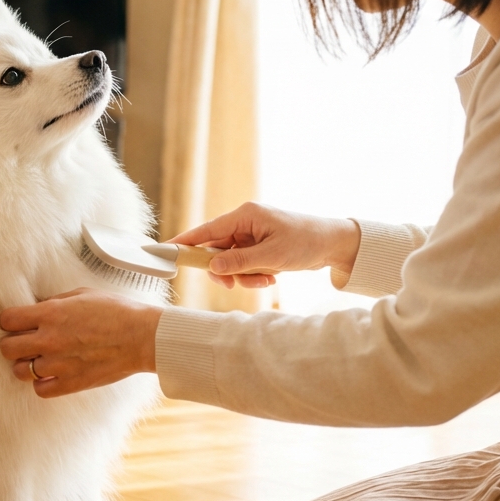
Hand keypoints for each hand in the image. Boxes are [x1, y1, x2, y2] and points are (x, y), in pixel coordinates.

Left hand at [0, 288, 162, 397]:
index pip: (7, 320)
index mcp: (51, 313)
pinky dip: (42, 383)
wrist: (142, 337)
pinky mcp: (70, 383)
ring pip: (20, 371)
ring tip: (38, 360)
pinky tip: (51, 374)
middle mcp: (49, 339)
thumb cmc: (116, 311)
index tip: (16, 323)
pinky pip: (40, 390)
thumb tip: (36, 307)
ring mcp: (58, 364)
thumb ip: (55, 302)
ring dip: (26, 364)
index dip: (9, 321)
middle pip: (7, 348)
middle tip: (23, 342)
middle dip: (11, 343)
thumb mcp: (82, 294)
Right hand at [169, 202, 360, 289]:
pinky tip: (270, 277)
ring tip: (265, 280)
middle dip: (225, 270)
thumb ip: (240, 262)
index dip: (185, 242)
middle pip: (216, 250)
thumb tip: (213, 267)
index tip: (165, 251)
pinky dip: (253, 274)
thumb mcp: (272, 256)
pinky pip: (244, 264)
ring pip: (230, 261)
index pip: (207, 230)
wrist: (334, 244)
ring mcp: (252, 235)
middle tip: (234, 285)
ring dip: (244, 276)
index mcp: (245, 216)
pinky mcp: (259, 246)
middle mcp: (245, 222)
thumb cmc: (306, 242)